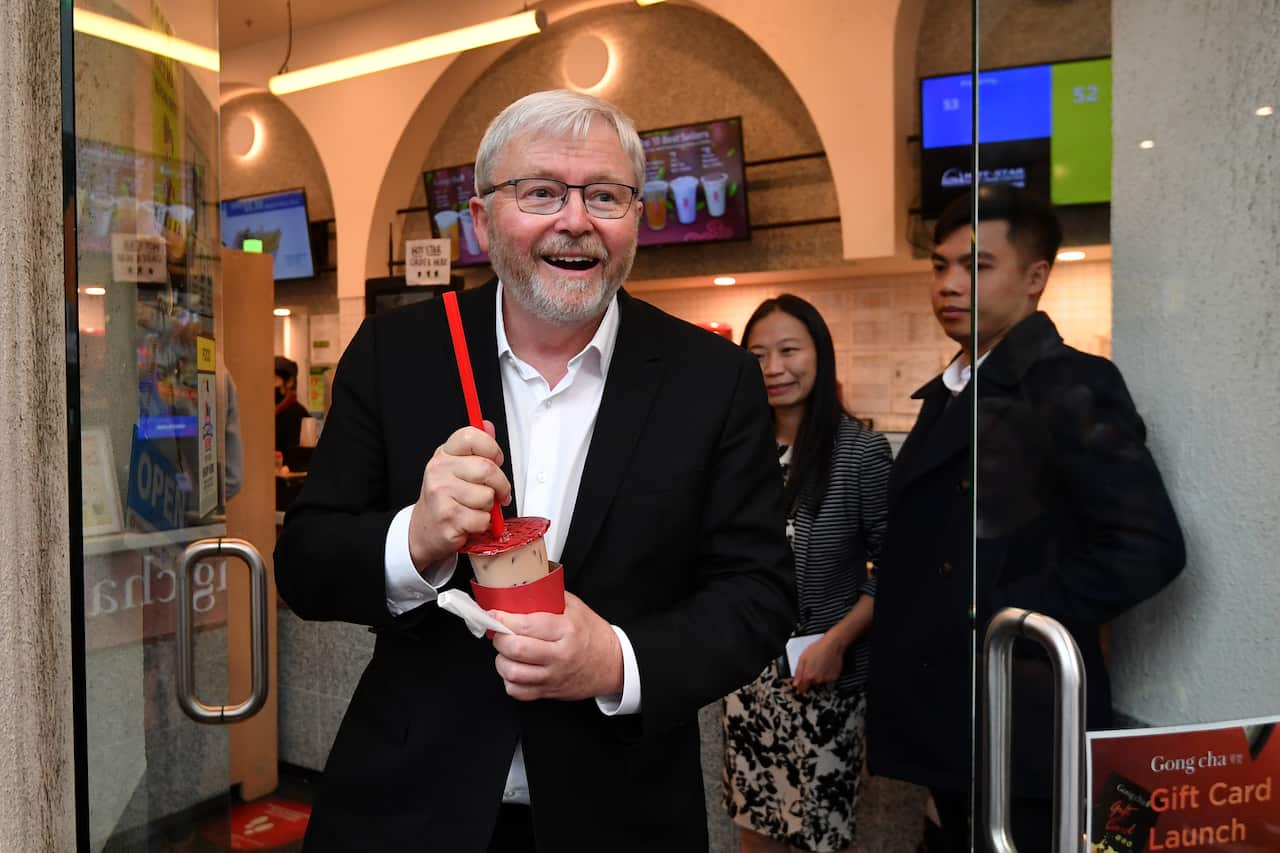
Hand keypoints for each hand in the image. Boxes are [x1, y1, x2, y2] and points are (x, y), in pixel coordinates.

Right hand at [407, 421, 510, 568]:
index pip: (471, 436)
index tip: (497, 460)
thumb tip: (488, 425)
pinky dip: (482, 524)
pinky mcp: (447, 517)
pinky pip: (482, 519)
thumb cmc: (445, 497)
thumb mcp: (456, 467)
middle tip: (499, 493)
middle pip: (487, 469)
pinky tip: (469, 522)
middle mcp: (439, 470)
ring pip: (487, 496)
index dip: (492, 448)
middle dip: (501, 485)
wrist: (424, 529)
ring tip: (475, 508)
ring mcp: (441, 493)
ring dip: (489, 507)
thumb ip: (476, 447)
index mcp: (444, 453)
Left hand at [488, 593, 622, 701]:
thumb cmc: (593, 634)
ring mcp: (553, 676)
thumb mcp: (576, 608)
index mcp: (567, 629)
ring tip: (506, 652)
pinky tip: (515, 669)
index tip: (494, 614)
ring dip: (501, 660)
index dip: (504, 619)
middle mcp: (560, 655)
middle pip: (516, 649)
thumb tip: (521, 590)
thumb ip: (550, 598)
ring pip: (513, 673)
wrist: (613, 664)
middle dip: (500, 638)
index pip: (528, 624)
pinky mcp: (549, 691)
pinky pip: (518, 691)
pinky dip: (509, 681)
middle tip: (500, 632)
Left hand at [792, 634, 844, 693]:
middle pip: (811, 685)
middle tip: (812, 668)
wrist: (832, 645)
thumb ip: (798, 673)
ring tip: (820, 665)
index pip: (802, 689)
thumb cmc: (818, 649)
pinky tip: (826, 666)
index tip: (801, 686)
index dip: (801, 687)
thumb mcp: (802, 658)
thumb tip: (796, 684)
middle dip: (810, 679)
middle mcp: (818, 680)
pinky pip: (827, 680)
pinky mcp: (834, 678)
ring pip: (820, 682)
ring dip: (819, 677)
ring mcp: (826, 680)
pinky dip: (826, 675)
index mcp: (808, 676)